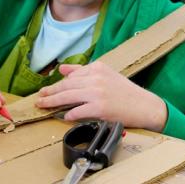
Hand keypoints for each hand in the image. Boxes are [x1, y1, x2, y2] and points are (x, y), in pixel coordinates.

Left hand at [36, 62, 167, 131]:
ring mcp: (98, 93)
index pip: (71, 76)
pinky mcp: (100, 108)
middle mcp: (96, 78)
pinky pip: (78, 111)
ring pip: (68, 97)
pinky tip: (64, 116)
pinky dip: (69, 114)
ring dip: (53, 102)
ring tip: (43, 105)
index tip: (47, 90)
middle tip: (39, 98)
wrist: (144, 106)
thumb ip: (83, 71)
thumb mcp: (106, 75)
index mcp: (97, 68)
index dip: (57, 84)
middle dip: (50, 92)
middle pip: (66, 85)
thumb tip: (62, 69)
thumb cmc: (125, 92)